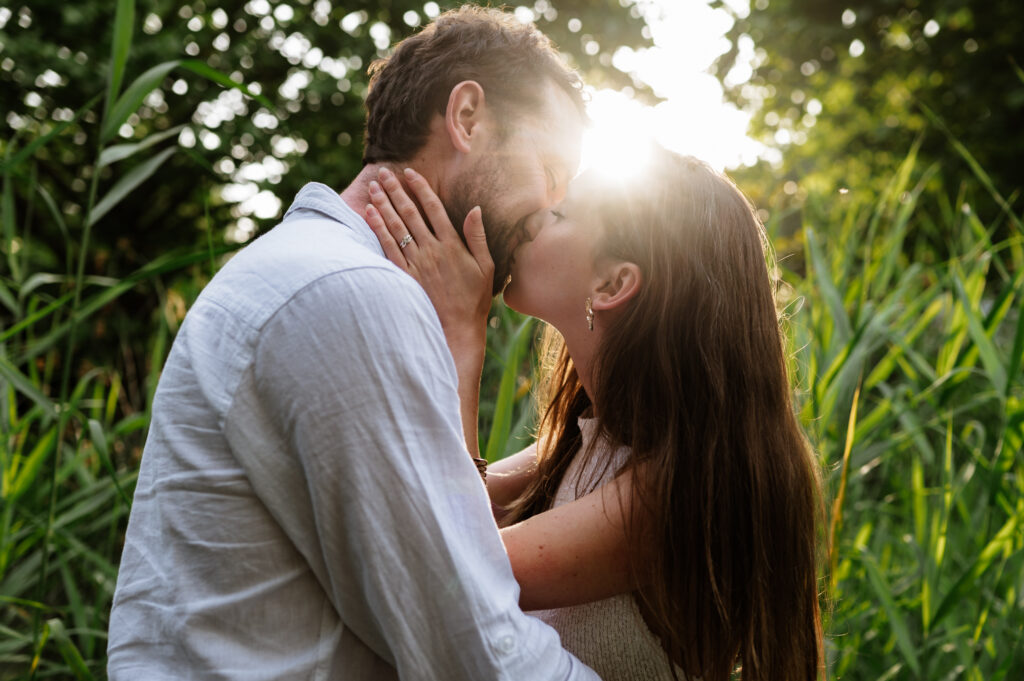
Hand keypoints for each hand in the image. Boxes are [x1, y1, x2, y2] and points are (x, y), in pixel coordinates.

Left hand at [365, 167, 493, 350]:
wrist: (457, 329)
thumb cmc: (473, 300)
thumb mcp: (486, 267)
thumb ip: (477, 236)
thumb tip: (474, 208)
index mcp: (452, 245)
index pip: (433, 208)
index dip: (420, 188)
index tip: (409, 173)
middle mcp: (431, 250)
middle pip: (410, 213)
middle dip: (395, 190)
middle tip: (383, 173)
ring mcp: (416, 263)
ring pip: (396, 226)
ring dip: (383, 204)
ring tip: (373, 186)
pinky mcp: (404, 276)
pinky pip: (387, 247)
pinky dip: (378, 228)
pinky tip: (370, 213)